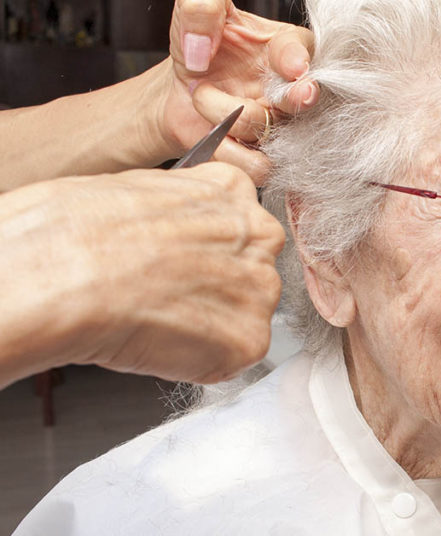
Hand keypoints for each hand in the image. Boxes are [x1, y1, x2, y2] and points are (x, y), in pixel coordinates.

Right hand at [0, 163, 284, 385]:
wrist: (65, 273)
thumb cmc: (76, 230)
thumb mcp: (135, 189)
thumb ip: (175, 213)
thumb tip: (171, 234)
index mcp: (231, 189)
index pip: (236, 225)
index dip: (201, 250)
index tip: (174, 262)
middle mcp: (259, 235)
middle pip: (249, 270)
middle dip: (214, 288)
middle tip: (163, 297)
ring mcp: (261, 290)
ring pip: (244, 315)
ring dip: (207, 326)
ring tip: (154, 319)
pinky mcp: (250, 339)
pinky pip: (232, 358)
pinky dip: (198, 362)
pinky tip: (159, 344)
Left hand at [162, 0, 319, 183]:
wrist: (176, 92)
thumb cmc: (197, 49)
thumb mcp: (195, 15)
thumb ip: (202, 8)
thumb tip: (201, 42)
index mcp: (284, 47)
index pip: (304, 50)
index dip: (299, 60)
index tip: (292, 67)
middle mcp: (290, 88)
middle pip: (307, 98)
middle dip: (297, 97)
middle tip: (292, 94)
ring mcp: (279, 125)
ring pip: (269, 131)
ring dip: (226, 116)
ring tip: (200, 97)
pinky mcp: (263, 157)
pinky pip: (258, 166)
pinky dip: (227, 153)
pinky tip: (211, 134)